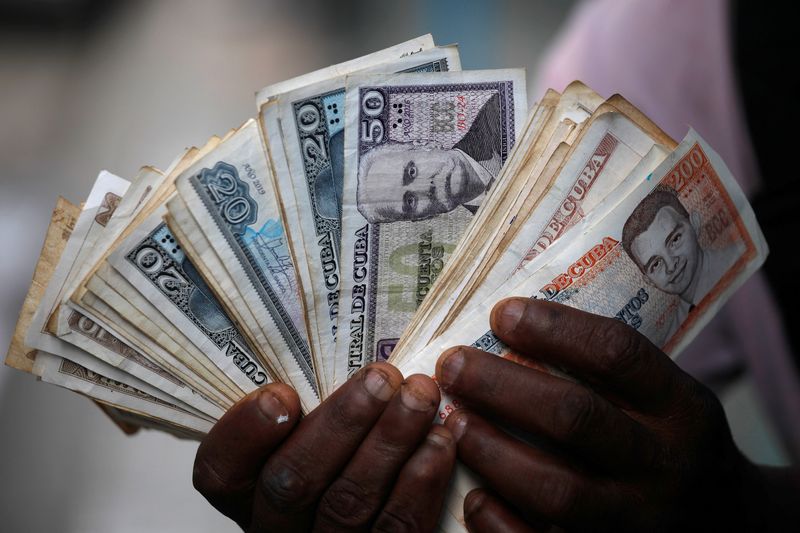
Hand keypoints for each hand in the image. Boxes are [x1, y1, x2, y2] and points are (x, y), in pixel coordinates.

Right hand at [193, 363, 455, 531]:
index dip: (245, 433)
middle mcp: (278, 528)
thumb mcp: (311, 430)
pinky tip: (439, 441)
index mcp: (250, 493)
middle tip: (383, 377)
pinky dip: (420, 481)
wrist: (383, 513)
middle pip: (291, 483)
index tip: (283, 393)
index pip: (220, 472)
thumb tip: (330, 337)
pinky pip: (396, 528)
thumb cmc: (348, 452)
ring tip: (420, 395)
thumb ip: (308, 404)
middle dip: (341, 423)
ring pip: (347, 504)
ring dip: (388, 442)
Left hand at [436, 297, 790, 532]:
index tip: (502, 313)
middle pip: (575, 418)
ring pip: (557, 489)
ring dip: (494, 452)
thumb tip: (514, 322)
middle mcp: (664, 464)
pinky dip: (502, 523)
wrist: (728, 527)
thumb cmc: (673, 443)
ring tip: (454, 423)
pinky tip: (475, 497)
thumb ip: (611, 371)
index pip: (618, 355)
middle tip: (452, 365)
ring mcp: (639, 520)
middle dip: (502, 387)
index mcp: (682, 408)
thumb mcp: (669, 398)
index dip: (554, 329)